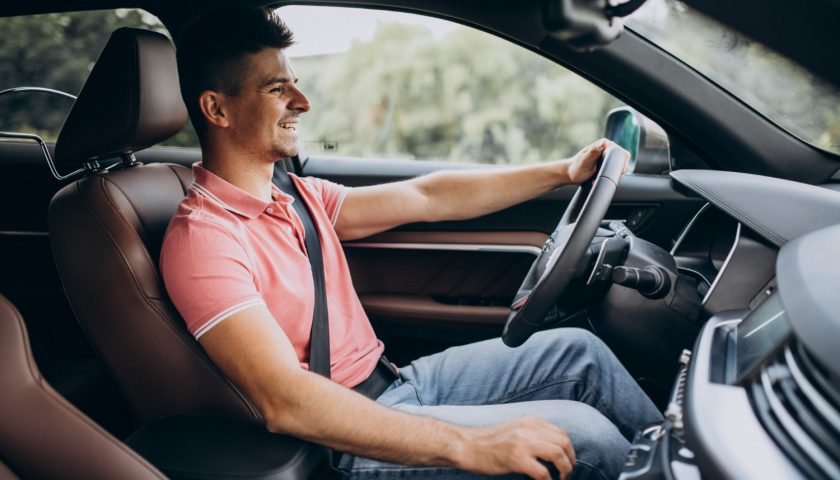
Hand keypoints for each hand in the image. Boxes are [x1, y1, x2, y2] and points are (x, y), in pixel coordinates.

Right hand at [456, 415, 575, 479]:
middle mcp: (528, 428)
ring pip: (558, 455)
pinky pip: (543, 472)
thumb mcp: (516, 430)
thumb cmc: (491, 443)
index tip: (566, 462)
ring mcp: (522, 442)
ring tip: (560, 478)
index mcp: (530, 420)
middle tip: (566, 473)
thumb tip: (557, 448)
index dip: (569, 450)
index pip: (562, 433)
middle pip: (564, 443)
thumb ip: (534, 433)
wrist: (468, 447)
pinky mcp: (516, 458)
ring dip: (564, 470)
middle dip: (570, 461)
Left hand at [565, 138, 630, 183]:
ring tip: (598, 179)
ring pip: (618, 167)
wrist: (569, 175)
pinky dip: (608, 177)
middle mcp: (606, 149)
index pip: (620, 151)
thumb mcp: (585, 161)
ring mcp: (606, 157)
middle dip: (616, 171)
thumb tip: (604, 142)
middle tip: (605, 177)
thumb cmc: (575, 167)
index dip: (622, 162)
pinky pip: (613, 171)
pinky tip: (598, 180)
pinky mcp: (605, 165)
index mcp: (603, 144)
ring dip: (611, 175)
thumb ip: (594, 152)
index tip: (617, 171)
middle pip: (621, 160)